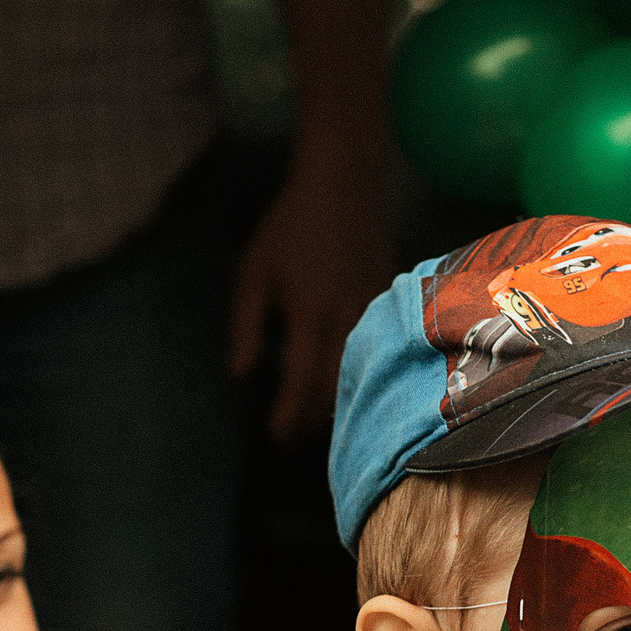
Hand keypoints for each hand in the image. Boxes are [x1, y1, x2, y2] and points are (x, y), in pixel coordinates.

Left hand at [229, 164, 389, 443]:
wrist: (344, 185)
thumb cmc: (290, 227)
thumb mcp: (254, 272)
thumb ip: (246, 326)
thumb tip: (241, 376)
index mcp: (309, 310)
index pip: (301, 380)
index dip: (288, 417)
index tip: (272, 439)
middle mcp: (345, 317)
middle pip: (334, 390)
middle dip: (311, 424)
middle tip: (287, 445)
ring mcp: (373, 314)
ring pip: (359, 378)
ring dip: (334, 409)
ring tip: (310, 429)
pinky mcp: (389, 308)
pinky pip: (374, 357)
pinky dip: (356, 382)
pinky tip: (339, 395)